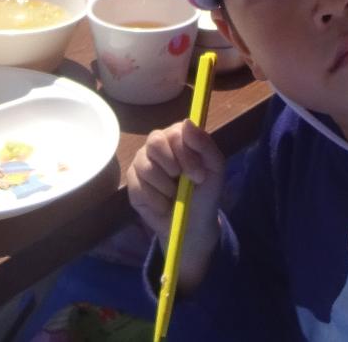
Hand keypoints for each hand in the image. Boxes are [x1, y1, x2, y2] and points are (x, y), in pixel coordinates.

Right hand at [123, 119, 226, 292]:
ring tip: (174, 196)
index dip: (185, 154)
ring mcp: (142, 162)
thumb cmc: (205, 193)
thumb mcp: (215, 169)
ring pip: (146, 166)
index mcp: (178, 137)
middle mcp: (157, 145)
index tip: (197, 174)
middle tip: (183, 183)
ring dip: (165, 187)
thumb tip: (187, 122)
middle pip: (155, 142)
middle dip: (172, 166)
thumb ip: (205, 144)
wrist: (192, 225)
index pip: (175, 133)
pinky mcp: (132, 183)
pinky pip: (138, 187)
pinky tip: (163, 205)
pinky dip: (156, 201)